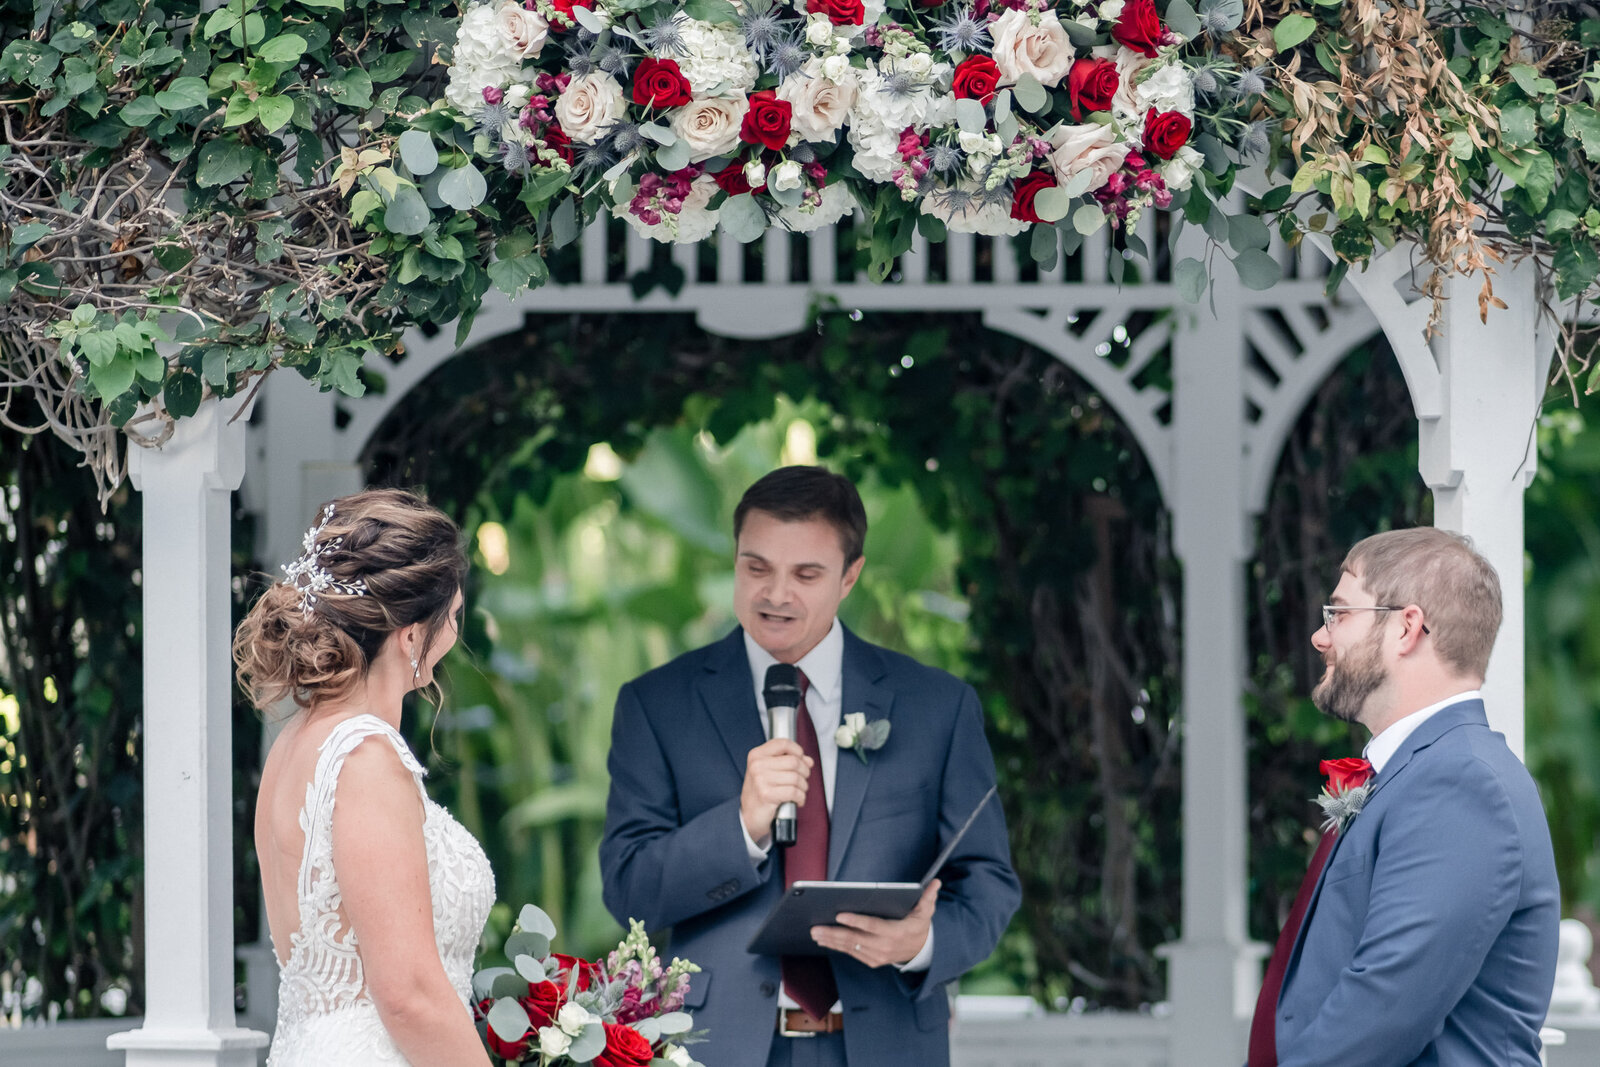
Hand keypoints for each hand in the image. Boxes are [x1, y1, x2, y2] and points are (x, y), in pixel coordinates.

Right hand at [739, 737, 812, 840]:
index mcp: (757, 755)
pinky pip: (794, 792)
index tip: (801, 759)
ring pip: (796, 777)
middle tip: (802, 780)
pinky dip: (801, 797)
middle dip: (804, 772)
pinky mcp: (766, 794)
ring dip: (803, 787)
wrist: (749, 815)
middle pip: (794, 761)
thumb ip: (788, 761)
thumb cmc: (760, 792)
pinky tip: (797, 800)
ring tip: (799, 791)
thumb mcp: (770, 771)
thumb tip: (808, 761)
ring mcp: (760, 780)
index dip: (798, 750)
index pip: (783, 743)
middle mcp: (757, 765)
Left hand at [810, 879, 939, 967]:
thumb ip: (928, 897)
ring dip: (831, 941)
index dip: (855, 921)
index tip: (839, 915)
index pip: (872, 926)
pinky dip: (837, 947)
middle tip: (816, 927)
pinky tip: (825, 940)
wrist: (921, 951)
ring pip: (850, 947)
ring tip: (815, 933)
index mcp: (896, 932)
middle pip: (855, 939)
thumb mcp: (926, 911)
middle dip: (834, 932)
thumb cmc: (919, 925)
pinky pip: (852, 953)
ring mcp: (877, 956)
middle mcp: (885, 946)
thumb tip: (936, 882)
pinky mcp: (872, 961)